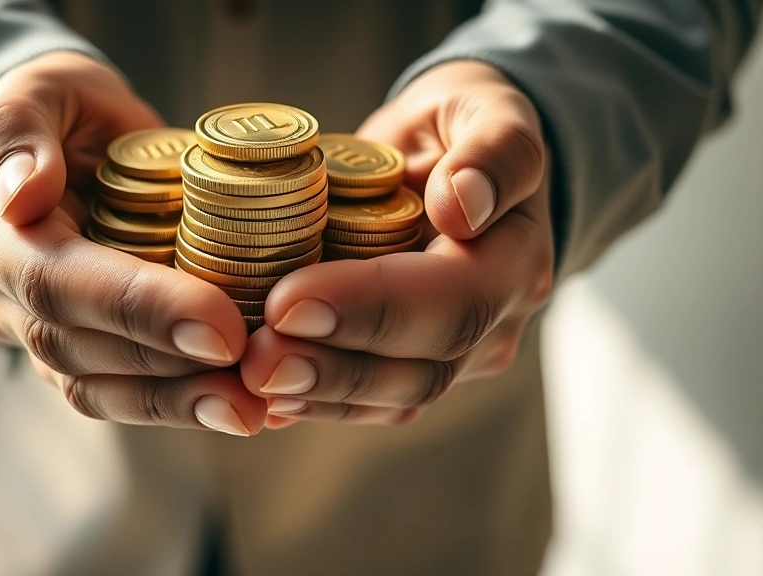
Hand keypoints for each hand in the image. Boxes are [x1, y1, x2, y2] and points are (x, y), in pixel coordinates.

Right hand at [0, 51, 265, 435]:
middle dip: (171, 365)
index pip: (57, 282)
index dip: (137, 307)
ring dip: (179, 404)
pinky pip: (123, 397)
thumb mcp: (41, 90)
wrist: (64, 153)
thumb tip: (24, 194)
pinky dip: (182, 407)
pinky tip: (243, 410)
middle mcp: (6, 300)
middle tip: (255, 369)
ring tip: (254, 409)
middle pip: (82, 349)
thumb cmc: (63, 114)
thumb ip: (18, 129)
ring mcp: (40, 338)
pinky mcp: (81, 360)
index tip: (219, 325)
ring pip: (102, 390)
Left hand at [240, 61, 553, 427]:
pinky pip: (367, 402)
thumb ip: (495, 151)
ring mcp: (456, 355)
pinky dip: (311, 402)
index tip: (290, 301)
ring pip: (392, 398)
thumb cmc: (461, 126)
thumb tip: (463, 206)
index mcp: (514, 258)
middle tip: (256, 360)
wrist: (455, 163)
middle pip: (423, 369)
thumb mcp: (487, 108)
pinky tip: (256, 398)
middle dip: (334, 368)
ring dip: (316, 394)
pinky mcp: (412, 367)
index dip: (374, 307)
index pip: (455, 300)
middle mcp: (494, 323)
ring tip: (248, 380)